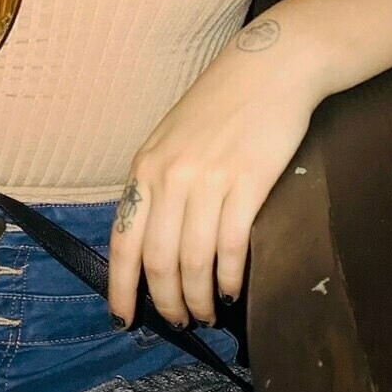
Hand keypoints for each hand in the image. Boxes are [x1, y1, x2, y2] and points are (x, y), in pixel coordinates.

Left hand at [106, 21, 313, 328]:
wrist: (270, 68)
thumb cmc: (221, 104)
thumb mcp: (172, 139)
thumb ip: (159, 184)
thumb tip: (153, 241)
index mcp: (145, 167)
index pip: (123, 241)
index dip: (121, 287)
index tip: (124, 319)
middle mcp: (169, 177)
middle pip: (158, 260)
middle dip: (167, 302)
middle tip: (180, 323)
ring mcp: (208, 180)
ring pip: (193, 260)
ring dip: (199, 297)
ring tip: (207, 314)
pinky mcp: (248, 183)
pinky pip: (231, 246)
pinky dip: (230, 278)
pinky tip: (233, 291)